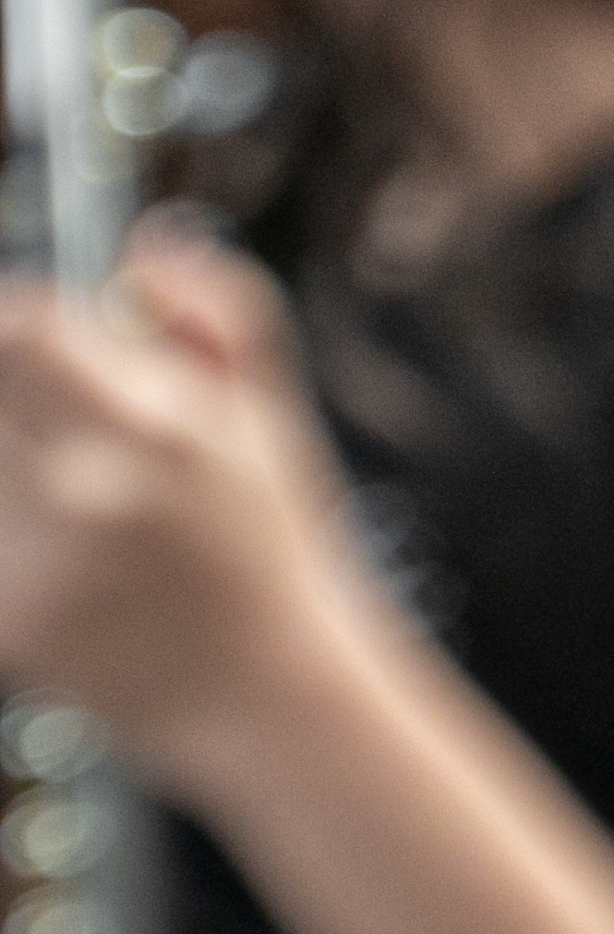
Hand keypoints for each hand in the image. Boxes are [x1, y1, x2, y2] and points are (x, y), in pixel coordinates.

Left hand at [0, 216, 370, 783]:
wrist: (264, 688)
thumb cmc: (267, 542)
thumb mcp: (267, 413)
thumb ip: (217, 311)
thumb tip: (146, 245)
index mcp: (158, 426)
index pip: (22, 330)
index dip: (16, 318)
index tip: (29, 329)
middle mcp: (86, 489)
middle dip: (6, 389)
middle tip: (39, 409)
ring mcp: (34, 559)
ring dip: (5, 449)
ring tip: (52, 474)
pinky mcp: (3, 616)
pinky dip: (6, 519)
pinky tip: (47, 537)